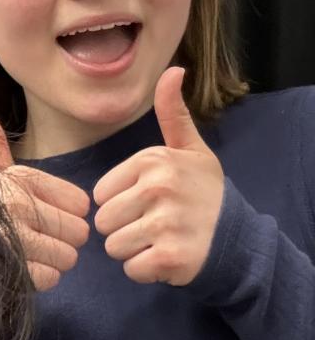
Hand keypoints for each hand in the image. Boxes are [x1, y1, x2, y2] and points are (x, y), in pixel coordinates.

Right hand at [0, 106, 90, 290]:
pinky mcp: (11, 269)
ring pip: (67, 257)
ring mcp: (16, 239)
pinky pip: (50, 278)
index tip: (48, 215)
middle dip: (64, 240)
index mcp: (20, 179)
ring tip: (30, 255)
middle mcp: (20, 205)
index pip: (79, 202)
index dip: (68, 212)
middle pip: (78, 232)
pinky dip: (39, 277)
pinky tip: (22, 269)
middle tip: (42, 240)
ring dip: (52, 261)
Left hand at [93, 67, 223, 285]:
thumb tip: (173, 70)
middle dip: (123, 229)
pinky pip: (131, 269)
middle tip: (154, 225)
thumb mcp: (191, 149)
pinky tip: (167, 257)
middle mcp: (158, 188)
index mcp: (154, 161)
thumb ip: (172, 114)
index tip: (150, 203)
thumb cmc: (205, 193)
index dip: (120, 203)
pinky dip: (146, 270)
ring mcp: (164, 223)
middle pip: (103, 223)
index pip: (101, 194)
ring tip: (160, 240)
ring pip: (113, 247)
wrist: (238, 237)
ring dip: (133, 251)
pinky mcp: (169, 256)